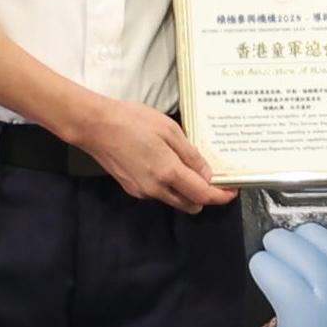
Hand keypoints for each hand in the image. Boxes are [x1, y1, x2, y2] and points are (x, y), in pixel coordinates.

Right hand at [77, 98, 233, 212]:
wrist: (95, 126)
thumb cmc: (132, 121)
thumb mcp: (169, 130)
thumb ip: (190, 155)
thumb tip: (207, 174)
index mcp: (168, 173)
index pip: (202, 195)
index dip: (220, 197)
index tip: (232, 191)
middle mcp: (156, 189)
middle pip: (191, 204)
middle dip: (204, 196)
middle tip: (212, 177)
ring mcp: (142, 191)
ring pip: (174, 200)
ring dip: (186, 191)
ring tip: (188, 168)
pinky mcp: (132, 188)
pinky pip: (159, 193)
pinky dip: (169, 186)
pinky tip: (167, 166)